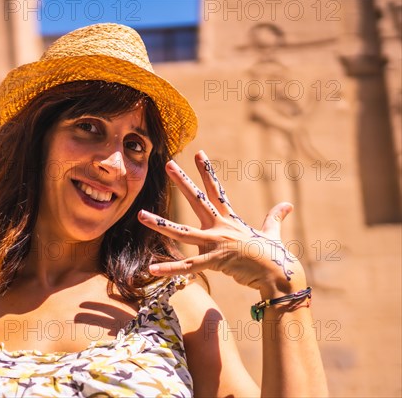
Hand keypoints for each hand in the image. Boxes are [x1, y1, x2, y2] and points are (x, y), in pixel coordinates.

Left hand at [137, 150, 306, 298]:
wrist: (280, 276)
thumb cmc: (275, 256)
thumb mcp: (272, 233)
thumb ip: (274, 218)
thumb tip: (287, 205)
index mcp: (230, 219)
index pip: (216, 190)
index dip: (206, 171)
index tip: (198, 153)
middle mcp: (220, 226)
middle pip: (197, 199)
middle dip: (182, 181)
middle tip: (168, 164)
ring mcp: (216, 242)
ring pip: (181, 232)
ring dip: (159, 223)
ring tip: (140, 214)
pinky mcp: (215, 260)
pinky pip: (188, 266)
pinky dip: (170, 269)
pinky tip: (152, 269)